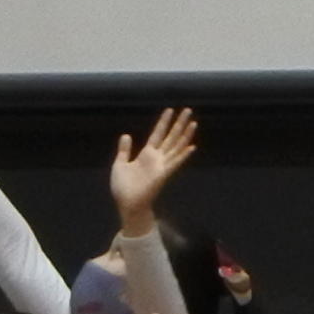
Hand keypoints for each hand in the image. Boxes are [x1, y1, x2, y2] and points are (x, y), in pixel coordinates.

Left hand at [110, 105, 199, 227]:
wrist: (126, 203)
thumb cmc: (123, 187)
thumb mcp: (120, 164)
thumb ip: (125, 150)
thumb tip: (126, 135)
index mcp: (147, 154)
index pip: (158, 134)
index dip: (164, 122)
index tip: (170, 110)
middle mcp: (157, 158)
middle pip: (171, 137)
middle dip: (179, 123)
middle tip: (188, 110)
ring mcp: (162, 166)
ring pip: (176, 146)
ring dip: (185, 135)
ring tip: (193, 123)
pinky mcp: (163, 174)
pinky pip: (174, 162)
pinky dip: (183, 155)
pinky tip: (192, 147)